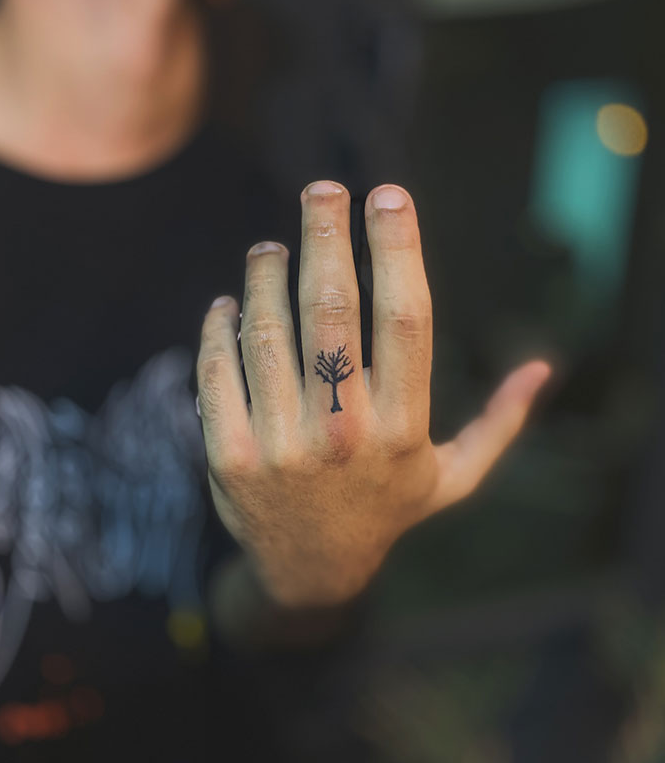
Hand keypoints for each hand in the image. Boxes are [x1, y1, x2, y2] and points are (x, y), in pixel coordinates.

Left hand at [197, 181, 550, 608]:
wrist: (310, 572)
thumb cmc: (385, 510)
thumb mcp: (452, 478)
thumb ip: (500, 426)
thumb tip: (544, 368)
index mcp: (403, 428)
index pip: (406, 318)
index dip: (398, 248)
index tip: (388, 196)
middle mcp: (343, 433)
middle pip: (330, 309)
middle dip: (324, 234)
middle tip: (321, 190)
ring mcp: (281, 446)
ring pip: (267, 331)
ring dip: (265, 275)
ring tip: (269, 250)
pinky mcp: (229, 458)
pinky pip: (218, 370)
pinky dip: (220, 325)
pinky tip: (230, 303)